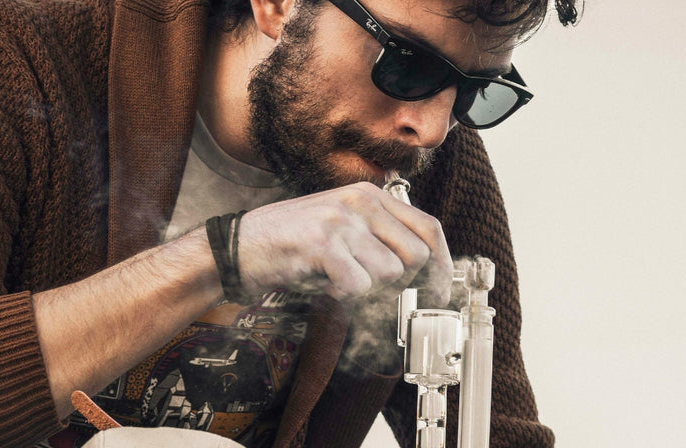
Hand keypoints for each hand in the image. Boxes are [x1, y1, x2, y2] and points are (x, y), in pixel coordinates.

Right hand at [236, 182, 452, 304]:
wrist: (242, 247)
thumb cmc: (296, 243)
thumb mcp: (346, 227)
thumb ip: (382, 239)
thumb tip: (426, 273)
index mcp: (370, 195)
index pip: (429, 228)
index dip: (442, 265)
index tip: (440, 292)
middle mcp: (360, 202)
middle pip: (417, 254)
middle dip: (404, 283)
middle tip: (377, 290)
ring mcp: (342, 221)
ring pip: (390, 273)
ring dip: (369, 289)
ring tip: (340, 278)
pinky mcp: (323, 245)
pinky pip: (359, 286)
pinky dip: (344, 295)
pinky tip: (325, 283)